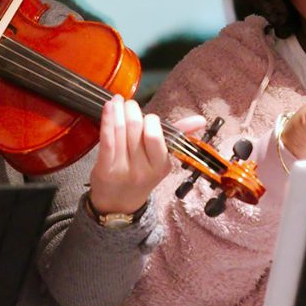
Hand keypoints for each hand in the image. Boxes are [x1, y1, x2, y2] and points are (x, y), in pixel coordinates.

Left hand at [86, 96, 202, 217]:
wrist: (118, 204)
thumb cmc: (141, 175)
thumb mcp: (160, 161)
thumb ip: (178, 136)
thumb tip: (201, 119)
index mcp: (161, 166)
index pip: (156, 135)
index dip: (150, 120)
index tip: (147, 117)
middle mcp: (143, 169)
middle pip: (136, 128)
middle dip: (132, 110)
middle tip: (129, 104)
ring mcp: (122, 169)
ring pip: (120, 130)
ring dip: (118, 110)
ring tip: (117, 100)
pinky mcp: (104, 169)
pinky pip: (107, 140)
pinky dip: (107, 119)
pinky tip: (108, 107)